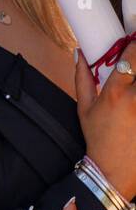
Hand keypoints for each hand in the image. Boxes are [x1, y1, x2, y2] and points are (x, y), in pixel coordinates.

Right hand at [76, 44, 135, 199]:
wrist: (114, 168)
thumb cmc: (98, 137)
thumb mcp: (84, 107)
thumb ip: (82, 78)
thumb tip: (79, 53)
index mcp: (115, 93)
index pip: (129, 59)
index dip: (134, 45)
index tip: (135, 40)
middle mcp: (135, 99)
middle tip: (135, 62)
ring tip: (133, 85)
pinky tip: (134, 108)